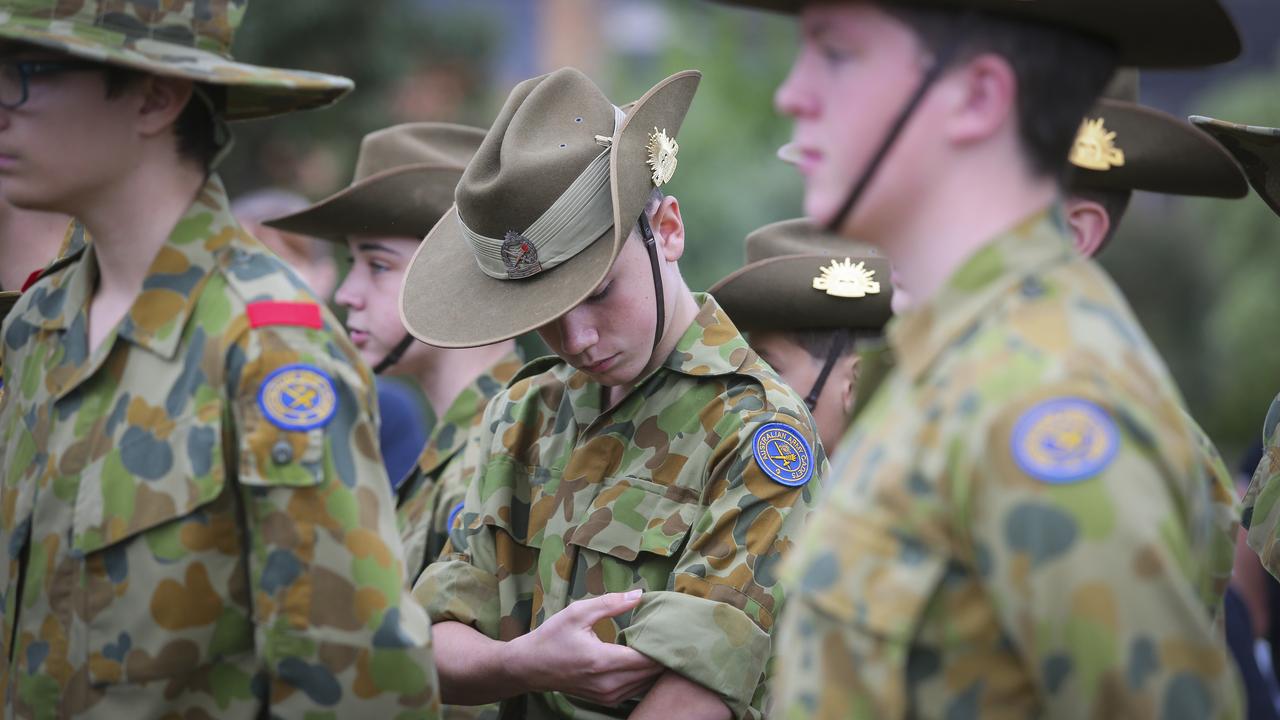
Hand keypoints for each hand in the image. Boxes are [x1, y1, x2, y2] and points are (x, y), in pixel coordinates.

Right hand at [506, 590, 663, 705]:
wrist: (529, 667)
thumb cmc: (552, 637)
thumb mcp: (578, 612)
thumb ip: (611, 603)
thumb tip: (639, 594)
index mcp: (602, 661)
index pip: (647, 658)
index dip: (664, 644)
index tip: (673, 629)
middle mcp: (608, 683)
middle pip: (651, 673)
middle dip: (663, 654)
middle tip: (671, 634)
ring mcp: (607, 695)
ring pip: (646, 684)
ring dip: (655, 666)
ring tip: (661, 644)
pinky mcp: (606, 700)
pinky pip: (635, 690)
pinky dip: (644, 676)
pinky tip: (645, 659)